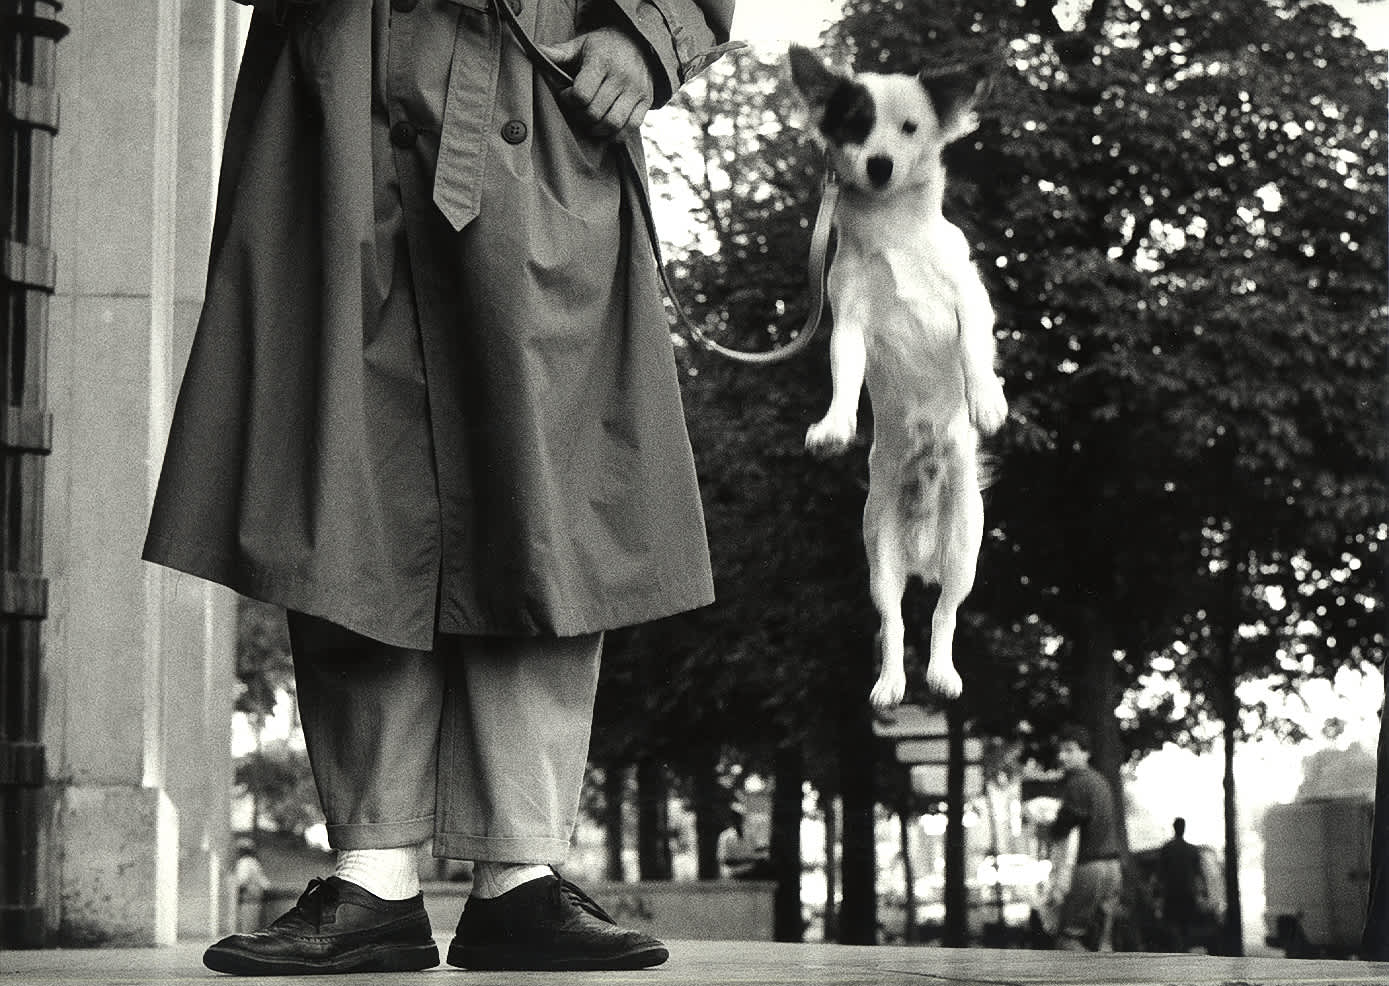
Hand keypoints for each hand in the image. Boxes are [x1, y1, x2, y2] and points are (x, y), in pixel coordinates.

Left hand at [537, 28, 653, 138]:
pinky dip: (616, 135)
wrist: (641, 43)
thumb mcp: (581, 44)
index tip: (566, 95)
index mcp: (602, 61)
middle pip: (595, 112)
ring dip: (596, 129)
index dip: (568, 100)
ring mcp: (636, 91)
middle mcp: (622, 76)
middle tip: (577, 110)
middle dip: (580, 116)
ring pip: (613, 124)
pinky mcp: (646, 102)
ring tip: (589, 122)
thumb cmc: (603, 47)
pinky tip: (606, 129)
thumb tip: (534, 51)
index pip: (581, 94)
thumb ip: (559, 52)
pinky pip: (631, 128)